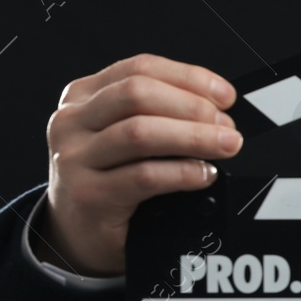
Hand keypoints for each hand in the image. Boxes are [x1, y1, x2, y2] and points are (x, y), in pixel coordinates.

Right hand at [39, 53, 240, 276]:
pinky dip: (182, 173)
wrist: (77, 232)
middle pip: (138, 94)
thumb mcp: (122, 135)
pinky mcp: (88, 195)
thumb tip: (217, 110)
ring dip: (193, 137)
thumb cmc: (109, 179)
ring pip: (140, 133)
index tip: (225, 95)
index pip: (140, 68)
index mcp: (83, 96)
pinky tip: (204, 175)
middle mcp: (72, 121)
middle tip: (228, 126)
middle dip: (192, 107)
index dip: (189, 77)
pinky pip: (144, 176)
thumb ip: (158, 115)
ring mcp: (75, 159)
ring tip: (226, 146)